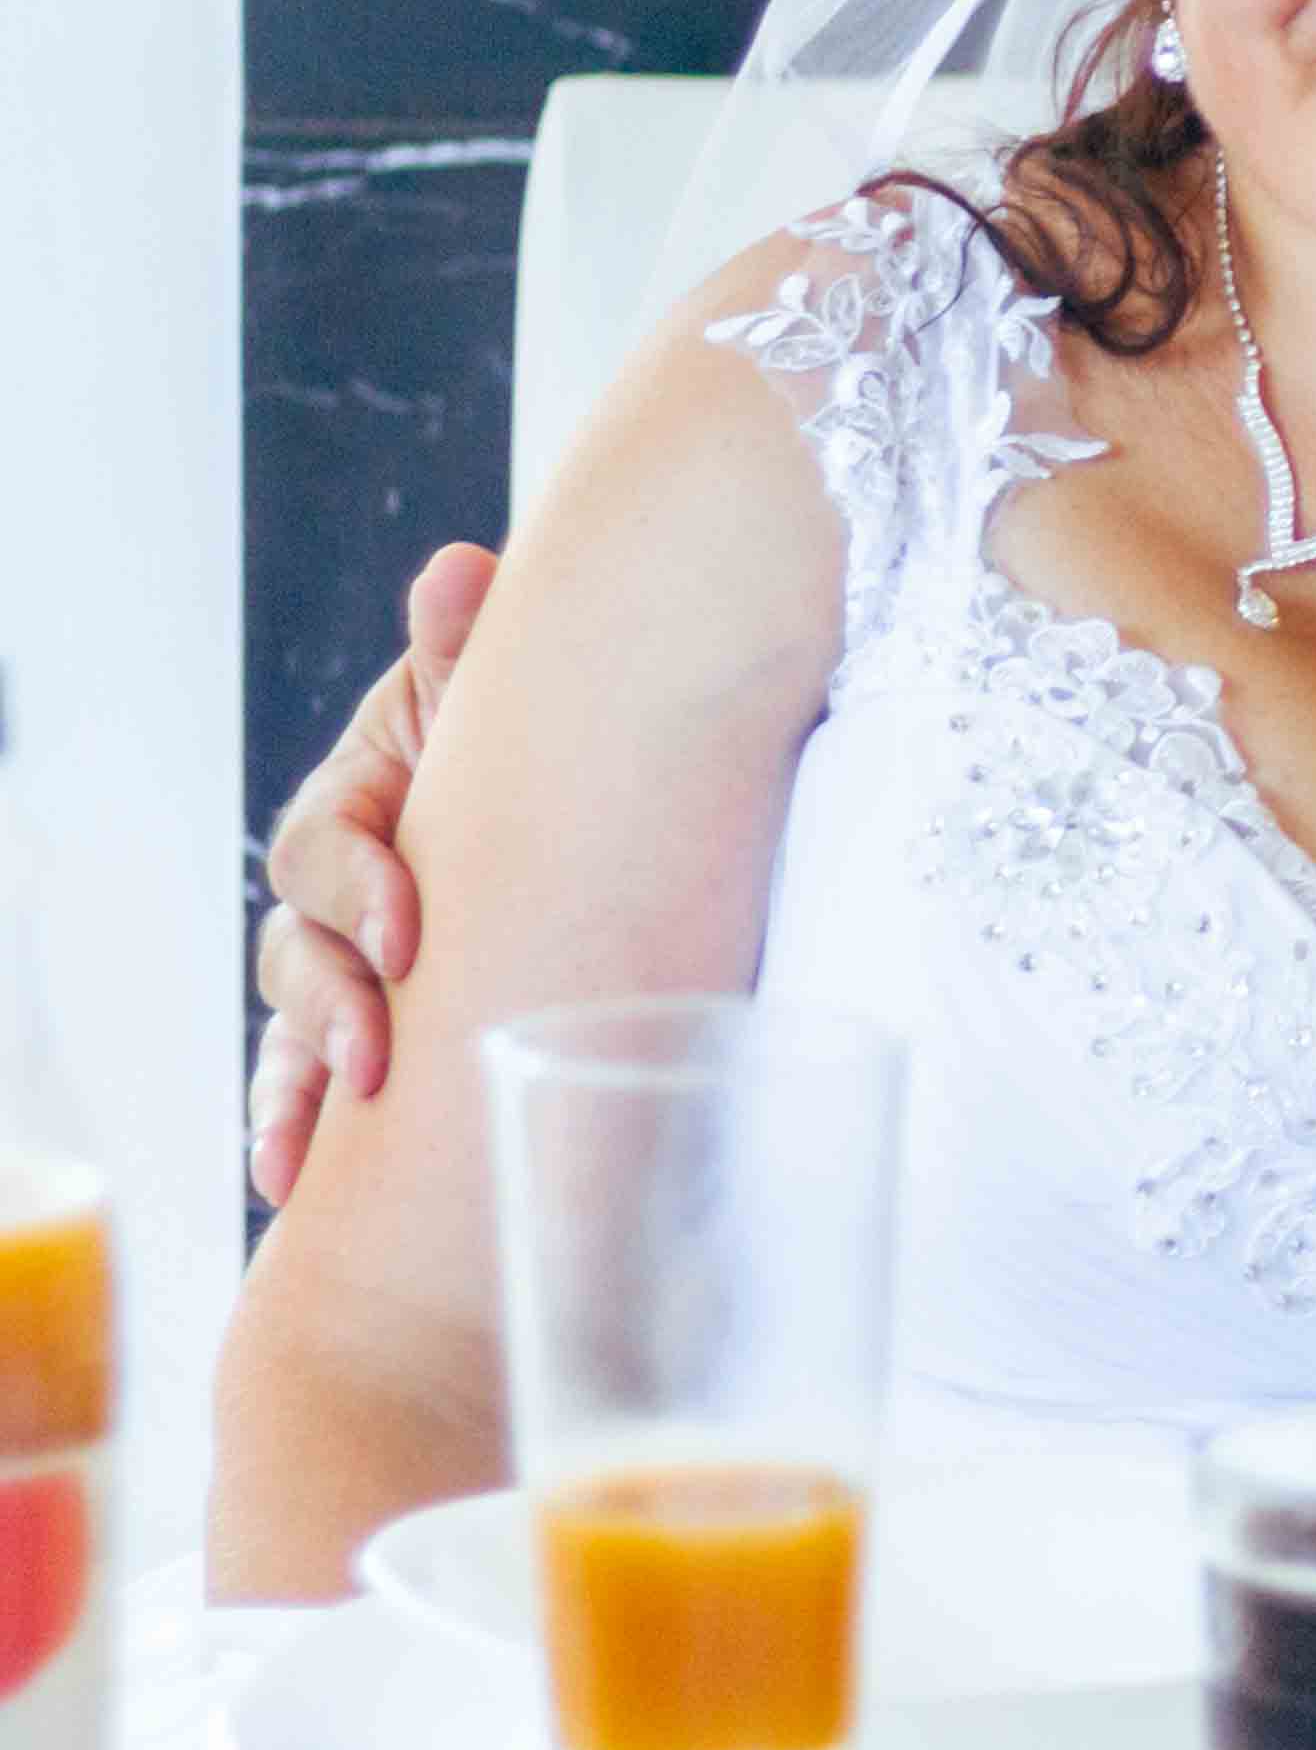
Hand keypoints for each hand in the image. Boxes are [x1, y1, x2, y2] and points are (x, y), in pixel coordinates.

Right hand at [249, 542, 493, 1206]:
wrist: (588, 790)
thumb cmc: (537, 736)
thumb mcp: (500, 690)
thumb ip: (469, 643)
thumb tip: (460, 570)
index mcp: (363, 797)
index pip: (326, 847)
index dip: (359, 890)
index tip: (410, 935)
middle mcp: (341, 885)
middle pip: (298, 949)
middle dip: (329, 1006)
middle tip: (374, 1056)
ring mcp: (349, 959)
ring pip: (293, 1025)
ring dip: (296, 1083)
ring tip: (311, 1146)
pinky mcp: (374, 1021)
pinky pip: (308, 1080)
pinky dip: (293, 1125)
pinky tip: (292, 1179)